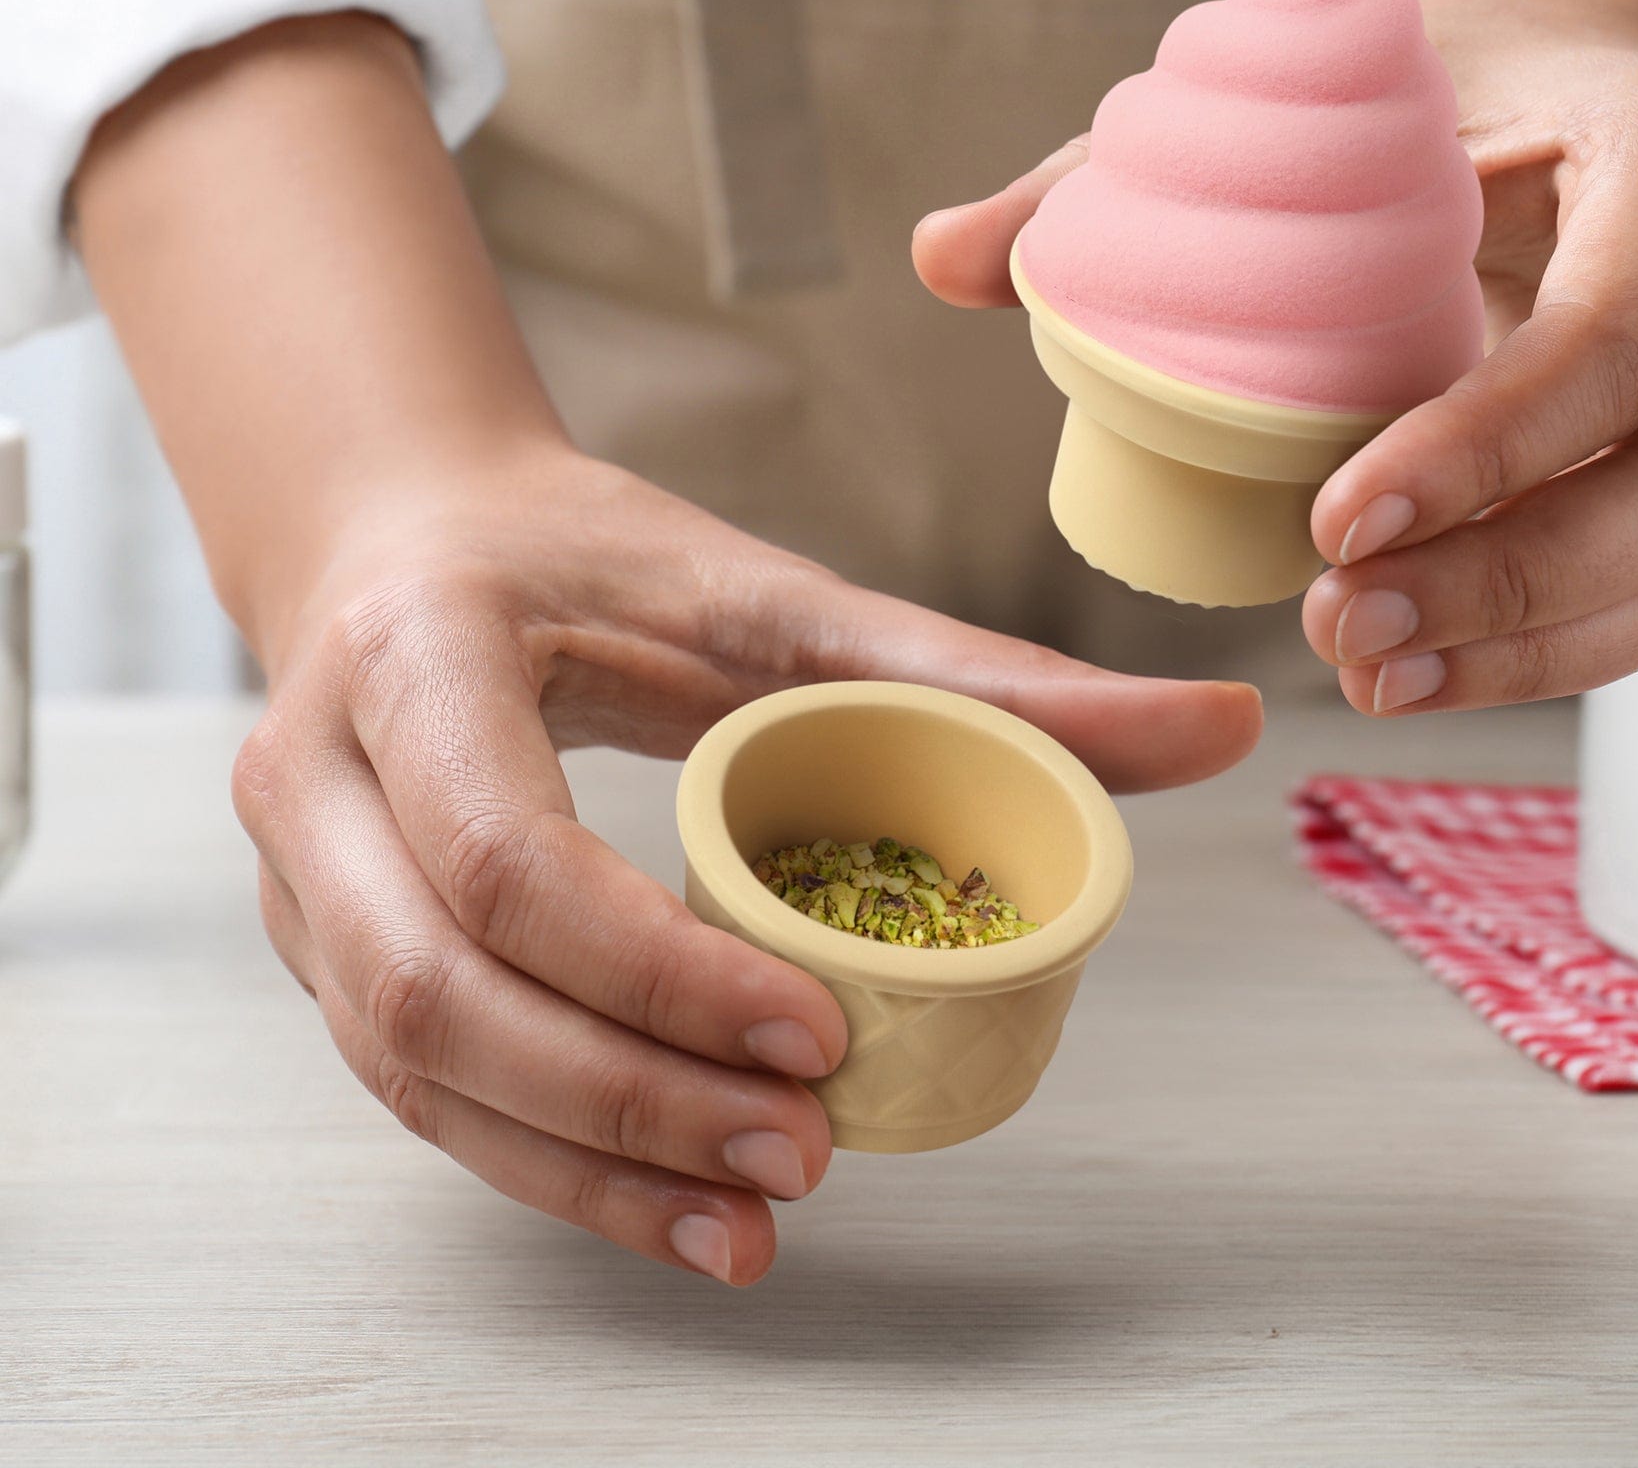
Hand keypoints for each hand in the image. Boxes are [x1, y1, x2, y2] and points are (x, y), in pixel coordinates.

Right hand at [237, 446, 1260, 1284]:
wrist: (406, 537)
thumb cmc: (593, 559)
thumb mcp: (775, 591)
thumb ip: (986, 670)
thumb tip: (1221, 725)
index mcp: (421, 652)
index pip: (508, 850)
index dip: (655, 968)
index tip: (813, 1032)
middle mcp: (317, 771)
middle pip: (437, 993)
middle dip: (627, 1099)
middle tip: (802, 1152)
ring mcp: (294, 874)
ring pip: (410, 1069)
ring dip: (583, 1166)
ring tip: (755, 1221)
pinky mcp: (317, 944)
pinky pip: (410, 1091)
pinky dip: (542, 1165)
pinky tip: (671, 1213)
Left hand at [912, 0, 1637, 714]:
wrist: (1582, 93)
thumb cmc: (1433, 86)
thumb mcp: (1303, 89)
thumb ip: (1118, 171)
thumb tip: (940, 256)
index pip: (1614, 326)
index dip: (1487, 442)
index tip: (1330, 517)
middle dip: (1504, 582)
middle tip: (1335, 631)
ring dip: (1530, 647)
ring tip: (1366, 675)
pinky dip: (1560, 655)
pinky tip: (1427, 674)